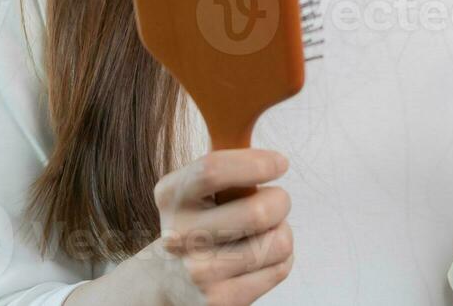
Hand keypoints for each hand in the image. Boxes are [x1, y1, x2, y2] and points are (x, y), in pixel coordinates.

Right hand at [147, 148, 294, 304]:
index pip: (213, 170)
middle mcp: (179, 235)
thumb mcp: (197, 188)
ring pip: (278, 242)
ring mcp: (198, 272)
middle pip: (258, 212)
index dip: (256, 163)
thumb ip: (227, 169)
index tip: (280, 163)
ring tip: (266, 230)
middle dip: (280, 201)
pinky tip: (263, 255)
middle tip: (276, 201)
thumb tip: (274, 161)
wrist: (169, 278)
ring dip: (283, 230)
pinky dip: (282, 257)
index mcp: (171, 195)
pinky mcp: (219, 300)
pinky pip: (280, 268)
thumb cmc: (199, 219)